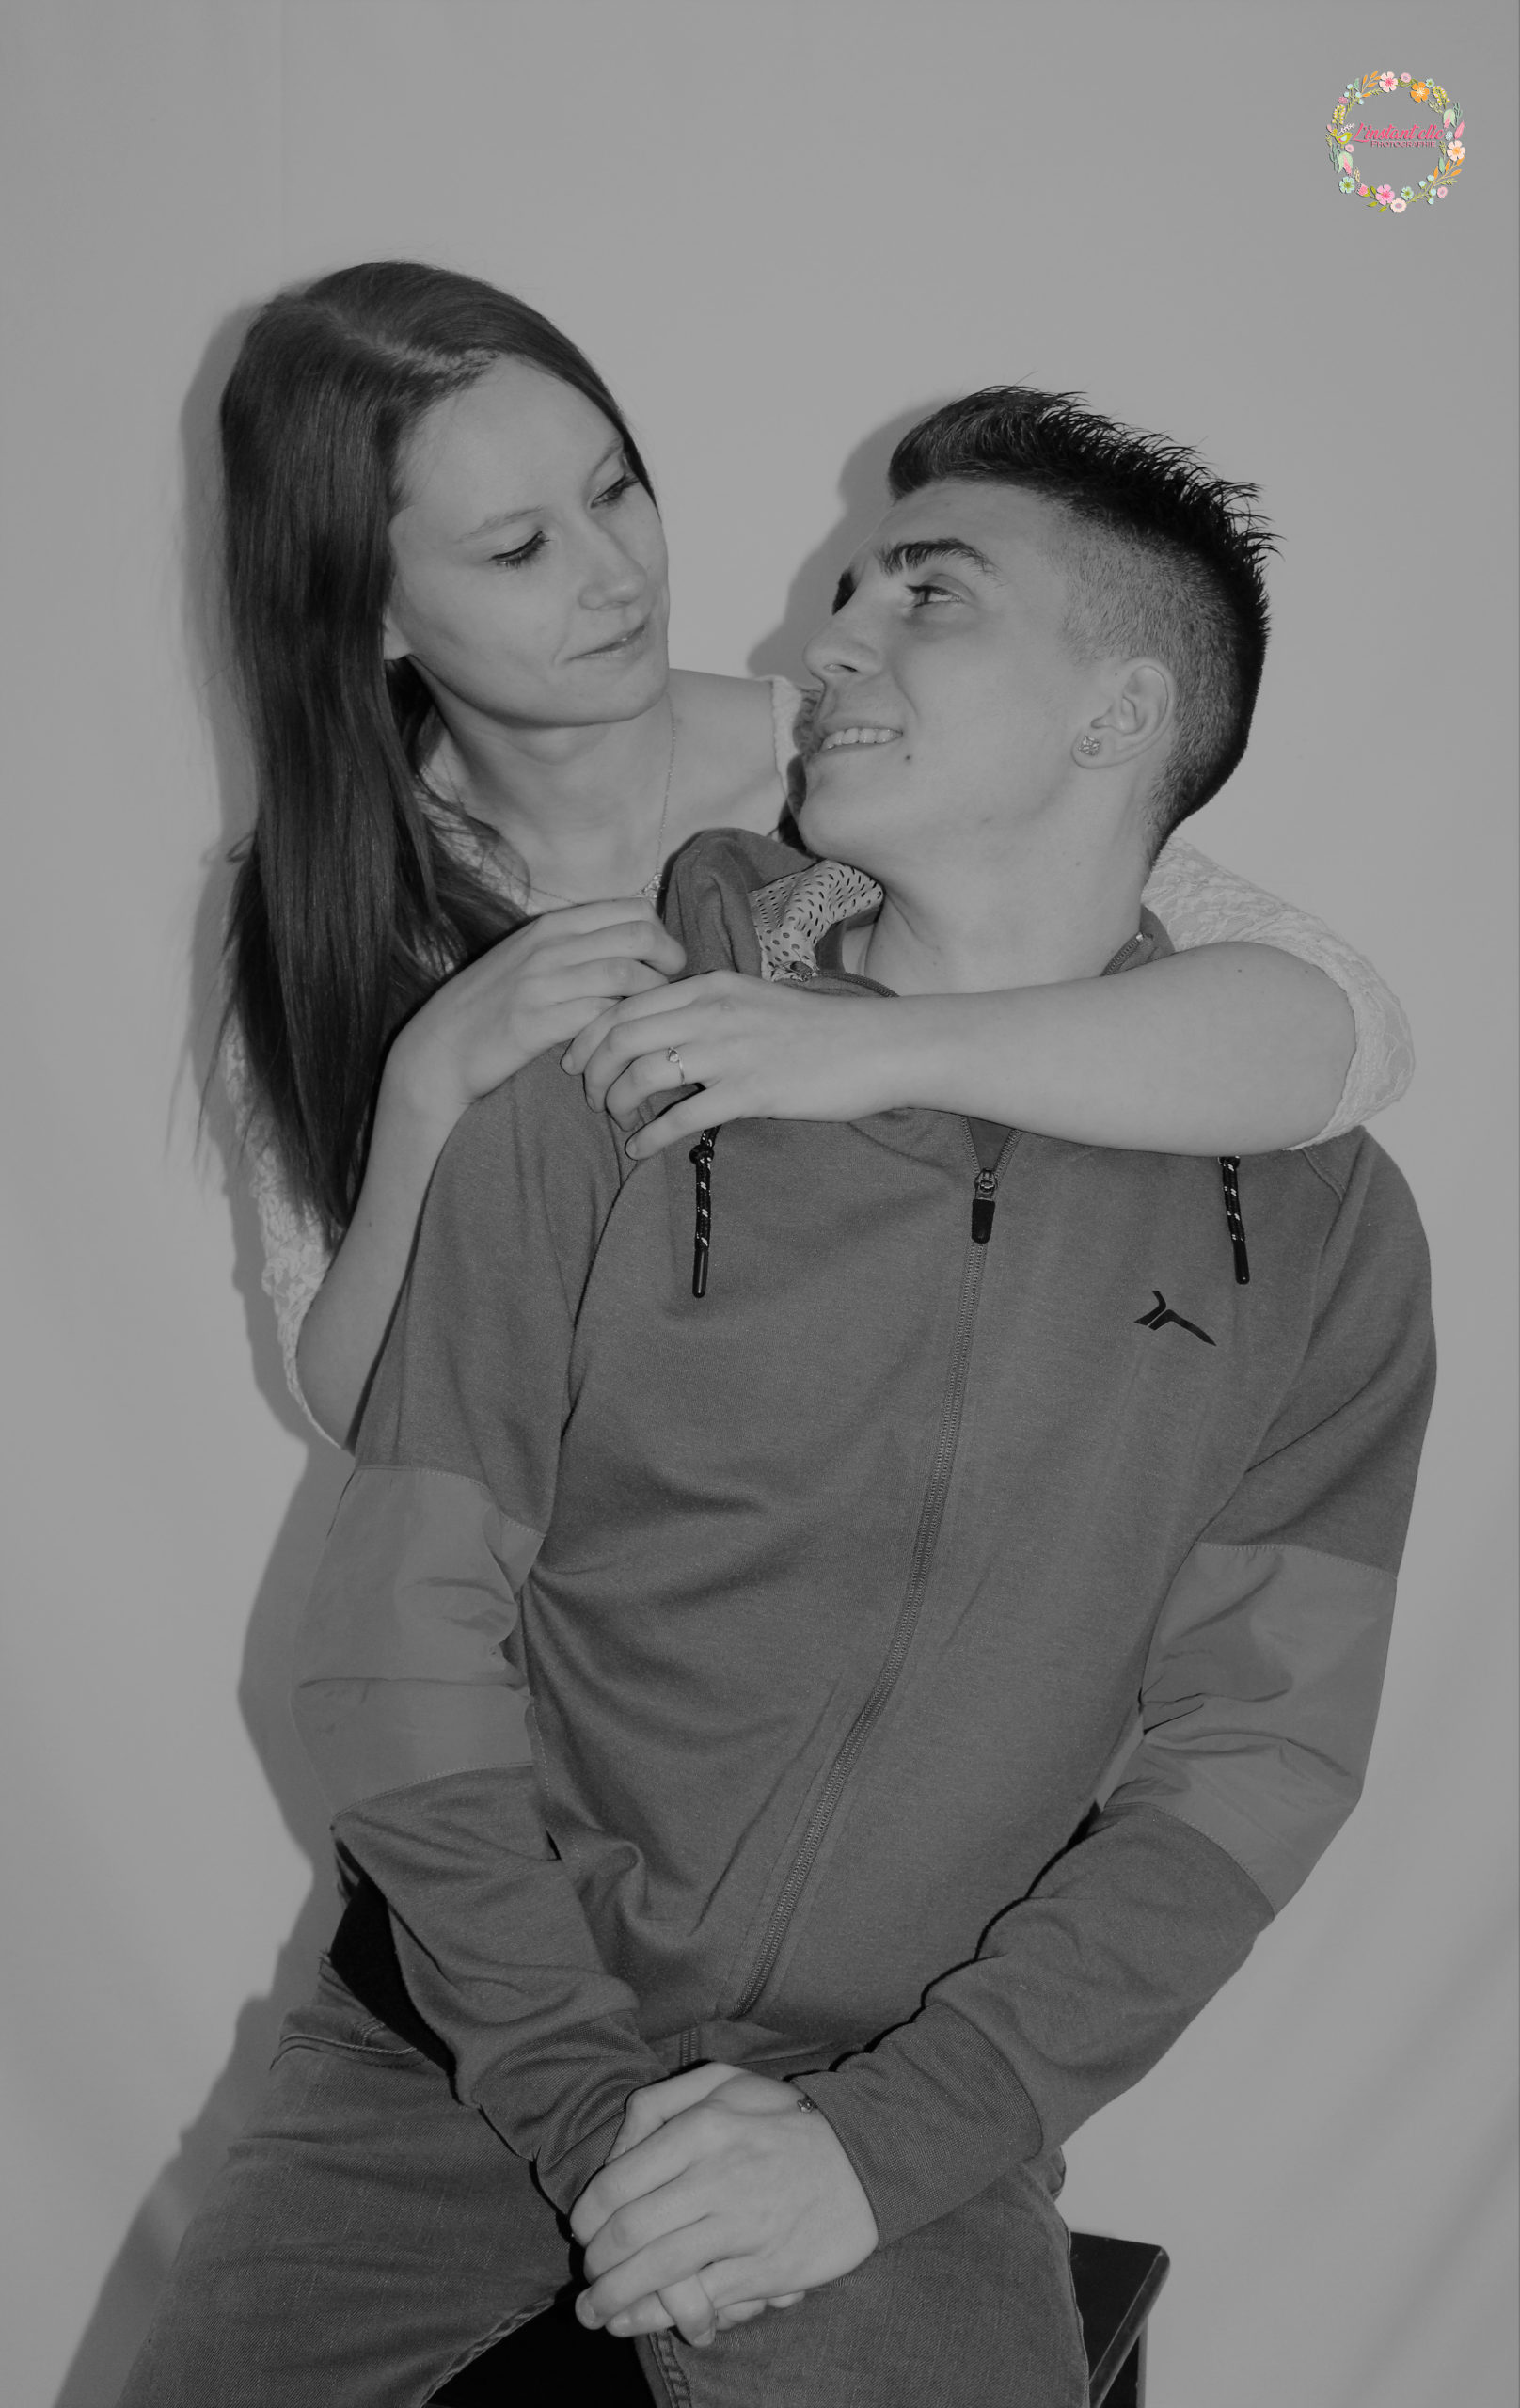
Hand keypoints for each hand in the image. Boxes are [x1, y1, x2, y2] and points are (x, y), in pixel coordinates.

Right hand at [387, 899, 684, 1129]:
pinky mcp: (535, 1023)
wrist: (437, 1049)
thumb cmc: (488, 1007)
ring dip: (650, 996)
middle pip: (636, 936)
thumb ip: (572, 948)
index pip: (628, 909)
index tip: (667, 958)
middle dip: (668, 959)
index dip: (660, 932)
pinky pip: (598, 1016)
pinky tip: (623, 1041)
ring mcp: (540, 984)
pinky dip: (620, 1027)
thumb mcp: (527, 960)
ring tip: (653, 1014)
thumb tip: (626, 946)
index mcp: (549, 926)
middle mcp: (547, 947)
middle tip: (674, 984)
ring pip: (624, 974)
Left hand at [560, 973, 902, 1157]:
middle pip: (621, 1037)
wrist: (875, 1046)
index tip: (576, 1060)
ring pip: (642, 1074)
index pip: (624, 1004)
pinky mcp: (751, 1091)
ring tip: (616, 1122)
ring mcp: (730, 1052)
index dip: (588, 1035)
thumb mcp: (751, 1000)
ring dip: (617, 1103)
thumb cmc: (815, 1028)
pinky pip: (682, 1118)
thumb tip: (661, 1030)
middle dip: (593, 1072)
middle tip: (590, 1098)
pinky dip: (650, 1137)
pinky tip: (639, 1151)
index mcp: (708, 985)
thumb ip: (705, 1008)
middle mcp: (711, 1012)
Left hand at [569, 2070, 876, 2341]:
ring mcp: (743, 2226)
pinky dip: (660, 2318)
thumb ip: (662, 2102)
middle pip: (629, 2232)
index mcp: (701, 2128)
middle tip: (587, 2278)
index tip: (581, 2233)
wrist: (865, 2159)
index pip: (617, 2182)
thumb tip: (615, 2149)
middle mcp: (717, 2175)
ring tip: (596, 2311)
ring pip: (656, 2271)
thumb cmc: (786, 2119)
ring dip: (613, 2298)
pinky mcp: (766, 2270)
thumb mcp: (726, 2083)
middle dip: (595, 2265)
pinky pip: (700, 2301)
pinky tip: (637, 2321)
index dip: (586, 2217)